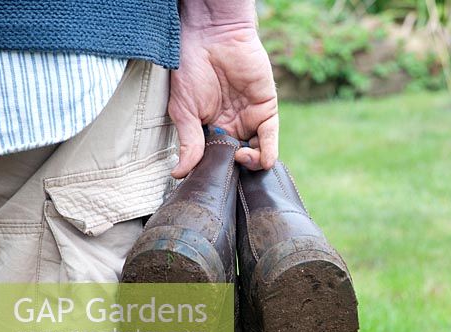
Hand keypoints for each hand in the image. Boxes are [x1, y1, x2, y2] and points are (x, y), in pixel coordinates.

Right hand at [169, 9, 278, 177]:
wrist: (210, 35)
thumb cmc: (189, 66)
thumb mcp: (183, 109)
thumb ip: (188, 142)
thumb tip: (179, 173)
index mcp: (210, 128)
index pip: (216, 159)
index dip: (214, 170)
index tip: (207, 177)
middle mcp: (232, 126)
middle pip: (238, 159)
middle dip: (234, 170)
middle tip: (225, 168)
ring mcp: (250, 119)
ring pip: (257, 154)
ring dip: (251, 164)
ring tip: (239, 157)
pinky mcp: (267, 110)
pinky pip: (271, 139)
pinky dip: (267, 154)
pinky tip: (256, 158)